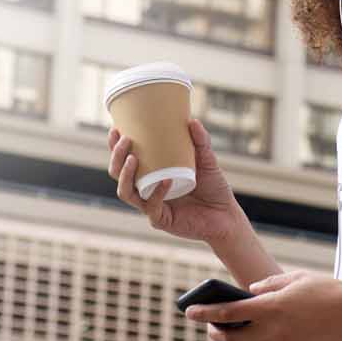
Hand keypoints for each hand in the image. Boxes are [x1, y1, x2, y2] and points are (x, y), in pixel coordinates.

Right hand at [108, 118, 243, 244]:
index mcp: (151, 174)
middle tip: (126, 140)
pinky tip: (165, 181)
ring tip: (133, 159)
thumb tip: (192, 120)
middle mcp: (146, 190)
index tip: (116, 130)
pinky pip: (151, 206)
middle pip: (118, 175)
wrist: (226, 215)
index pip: (125, 160)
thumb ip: (200, 141)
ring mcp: (151, 206)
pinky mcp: (161, 220)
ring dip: (125, 175)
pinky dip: (157, 193)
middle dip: (116, 157)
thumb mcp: (207, 160)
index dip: (115, 147)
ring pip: (125, 192)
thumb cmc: (214, 187)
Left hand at [183, 270, 341, 340]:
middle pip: (233, 340)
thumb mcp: (296, 278)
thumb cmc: (328, 291)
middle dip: (218, 334)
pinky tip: (282, 336)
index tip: (189, 312)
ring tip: (241, 333)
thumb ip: (269, 285)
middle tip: (213, 329)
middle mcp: (273, 332)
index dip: (205, 314)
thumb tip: (249, 292)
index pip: (227, 314)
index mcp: (270, 308)